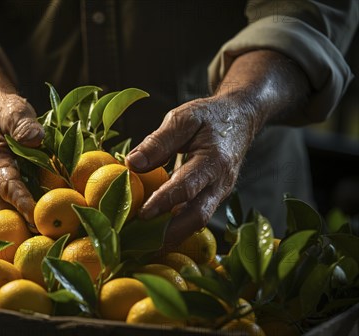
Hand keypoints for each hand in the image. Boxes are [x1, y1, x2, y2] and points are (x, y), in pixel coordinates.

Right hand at [0, 49, 44, 226]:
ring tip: (57, 234)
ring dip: (34, 221)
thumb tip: (35, 139)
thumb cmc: (4, 111)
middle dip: (29, 221)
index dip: (22, 201)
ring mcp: (0, 186)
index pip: (8, 186)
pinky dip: (37, 211)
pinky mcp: (10, 188)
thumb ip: (23, 124)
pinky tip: (58, 222)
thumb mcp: (13, 111)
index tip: (37, 215)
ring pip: (16, 209)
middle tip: (52, 234)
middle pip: (11, 206)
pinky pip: (23, 203)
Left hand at [126, 94, 253, 245]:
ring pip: (196, 223)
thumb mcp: (184, 118)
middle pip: (197, 216)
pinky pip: (193, 219)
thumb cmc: (209, 117)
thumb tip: (131, 164)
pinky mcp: (212, 199)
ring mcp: (218, 195)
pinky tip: (149, 237)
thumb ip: (159, 141)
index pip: (187, 187)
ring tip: (139, 249)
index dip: (164, 201)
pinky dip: (173, 230)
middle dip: (168, 234)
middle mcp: (220, 184)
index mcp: (214, 161)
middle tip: (138, 244)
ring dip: (169, 238)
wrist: (240, 119)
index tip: (142, 213)